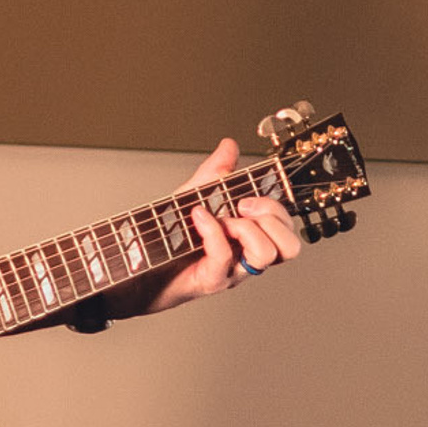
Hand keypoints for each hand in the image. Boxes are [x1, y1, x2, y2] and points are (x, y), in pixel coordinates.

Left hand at [137, 137, 304, 314]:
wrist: (138, 266)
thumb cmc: (169, 238)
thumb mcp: (196, 196)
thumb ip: (216, 172)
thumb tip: (229, 146)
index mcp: (252, 239)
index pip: (288, 229)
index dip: (276, 209)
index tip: (247, 197)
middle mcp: (247, 258)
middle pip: (290, 247)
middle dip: (271, 217)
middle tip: (242, 207)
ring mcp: (232, 272)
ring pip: (267, 255)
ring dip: (246, 229)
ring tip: (224, 219)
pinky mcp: (210, 280)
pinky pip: (224, 255)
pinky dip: (212, 231)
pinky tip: (198, 216)